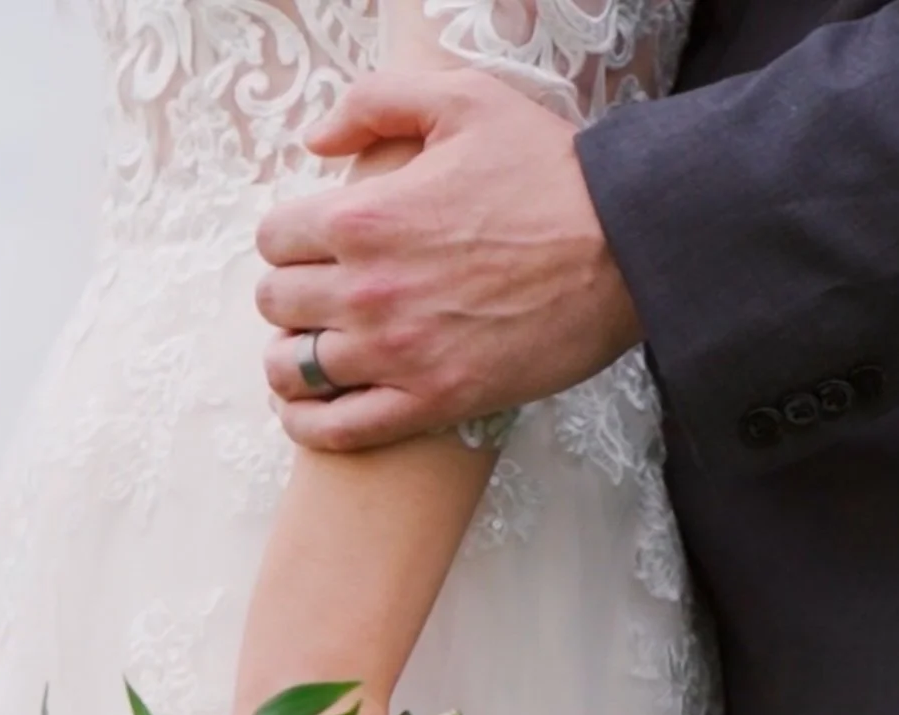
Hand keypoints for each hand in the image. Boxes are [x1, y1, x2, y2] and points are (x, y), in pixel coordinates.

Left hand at [256, 70, 641, 451]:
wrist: (624, 249)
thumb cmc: (550, 172)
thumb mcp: (465, 100)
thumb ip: (376, 102)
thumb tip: (316, 139)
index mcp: (365, 216)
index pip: (273, 238)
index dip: (288, 238)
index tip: (312, 244)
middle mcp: (367, 289)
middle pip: (276, 302)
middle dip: (289, 294)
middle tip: (318, 295)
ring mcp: (395, 353)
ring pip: (292, 370)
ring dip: (291, 359)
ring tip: (312, 351)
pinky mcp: (429, 402)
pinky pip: (336, 431)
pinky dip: (309, 425)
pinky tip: (308, 412)